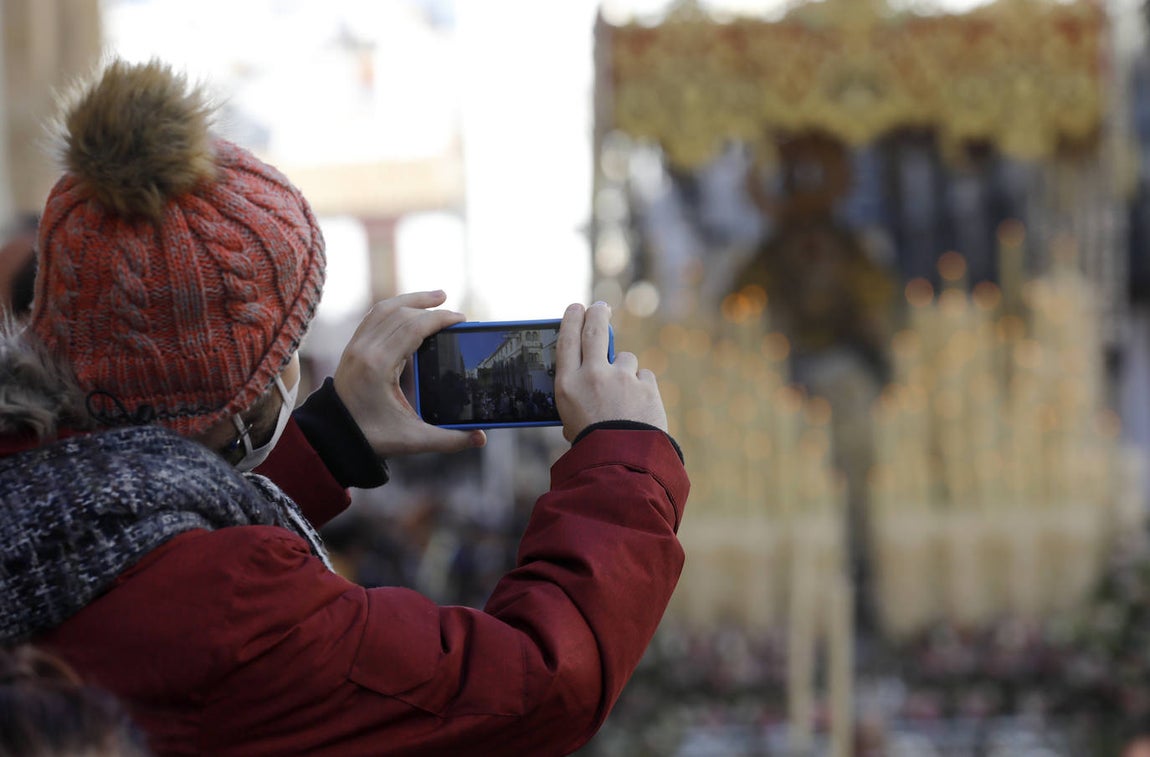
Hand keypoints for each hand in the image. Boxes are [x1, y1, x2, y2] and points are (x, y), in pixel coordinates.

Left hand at [333, 291, 485, 456]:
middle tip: (456, 314)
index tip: (461, 319)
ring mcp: (355, 346)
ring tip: (436, 297)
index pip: (414, 327)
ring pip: (385, 309)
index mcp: (379, 365)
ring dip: (412, 300)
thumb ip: (448, 440)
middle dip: (431, 308)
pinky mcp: (352, 348)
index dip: (440, 318)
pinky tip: (409, 309)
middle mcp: (365, 349)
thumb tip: (481, 439)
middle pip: (402, 314)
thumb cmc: (371, 437)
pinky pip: (374, 317)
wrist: (333, 436)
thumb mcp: (412, 441)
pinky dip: (394, 307)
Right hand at [554, 302, 667, 441]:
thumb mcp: (570, 419)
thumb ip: (579, 394)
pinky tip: (639, 408)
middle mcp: (593, 375)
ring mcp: (622, 378)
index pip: (567, 340)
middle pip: (595, 331)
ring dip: (625, 372)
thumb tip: (590, 376)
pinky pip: (644, 378)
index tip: (576, 308)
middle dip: (597, 315)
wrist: (622, 464)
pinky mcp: (646, 386)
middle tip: (600, 308)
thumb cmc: (592, 446)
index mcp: (568, 384)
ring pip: (625, 360)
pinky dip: (642, 389)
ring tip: (624, 399)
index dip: (571, 320)